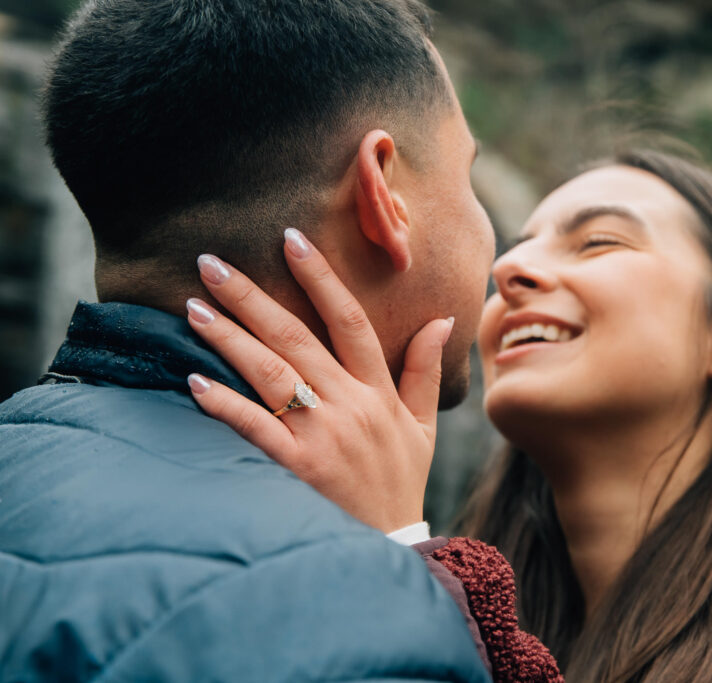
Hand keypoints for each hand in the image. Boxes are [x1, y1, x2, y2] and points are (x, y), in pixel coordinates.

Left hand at [184, 228, 452, 532]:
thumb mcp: (424, 429)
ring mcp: (323, 435)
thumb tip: (441, 320)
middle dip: (252, 296)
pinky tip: (193, 380)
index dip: (321, 278)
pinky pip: (255, 426)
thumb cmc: (399, 484)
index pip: (350, 320)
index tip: (291, 240)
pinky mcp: (297, 467)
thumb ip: (425, 373)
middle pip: (296, 337)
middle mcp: (350, 404)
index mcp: (378, 391)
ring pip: (271, 373)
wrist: (392, 549)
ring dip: (230, 338)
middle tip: (210, 264)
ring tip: (193, 309)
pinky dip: (224, 403)